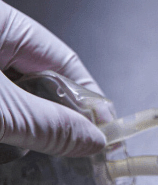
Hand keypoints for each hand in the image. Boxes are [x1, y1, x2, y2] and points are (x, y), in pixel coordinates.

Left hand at [0, 1, 106, 155]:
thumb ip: (48, 124)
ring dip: (27, 127)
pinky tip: (8, 143)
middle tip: (75, 149)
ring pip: (18, 98)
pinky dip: (6, 129)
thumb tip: (93, 140)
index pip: (64, 60)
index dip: (91, 99)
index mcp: (0, 22)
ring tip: (27, 146)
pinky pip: (1, 108)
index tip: (107, 132)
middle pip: (42, 80)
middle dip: (57, 117)